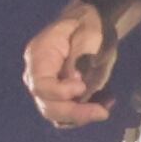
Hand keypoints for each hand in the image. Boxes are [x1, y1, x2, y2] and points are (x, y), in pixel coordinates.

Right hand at [24, 0, 114, 128]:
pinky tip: (103, 105)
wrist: (89, 24)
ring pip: (56, 114)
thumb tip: (73, 78)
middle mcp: (36, 75)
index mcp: (39, 55)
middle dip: (73, 113)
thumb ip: (78, 55)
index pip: (40, 84)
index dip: (60, 92)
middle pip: (46, 105)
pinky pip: (65, 114)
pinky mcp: (58, 95)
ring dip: (80, 117)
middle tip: (100, 112)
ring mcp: (46, 87)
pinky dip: (83, 116)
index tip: (82, 86)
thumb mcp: (87, 33)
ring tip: (104, 108)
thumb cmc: (87, 24)